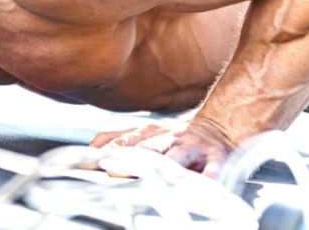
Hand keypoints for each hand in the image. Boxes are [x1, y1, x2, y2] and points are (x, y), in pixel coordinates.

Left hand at [89, 118, 236, 177]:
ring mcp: (192, 147)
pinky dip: (211, 175)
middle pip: (147, 148)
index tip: (96, 164)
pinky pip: (213, 167)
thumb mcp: (145, 134)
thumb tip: (90, 149)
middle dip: (131, 160)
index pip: (124, 143)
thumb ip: (117, 140)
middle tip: (116, 172)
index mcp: (148, 133)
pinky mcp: (216, 157)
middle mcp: (167, 138)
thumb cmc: (174, 138)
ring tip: (155, 178)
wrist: (218, 127)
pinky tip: (208, 182)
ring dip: (165, 166)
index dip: (109, 154)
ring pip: (177, 156)